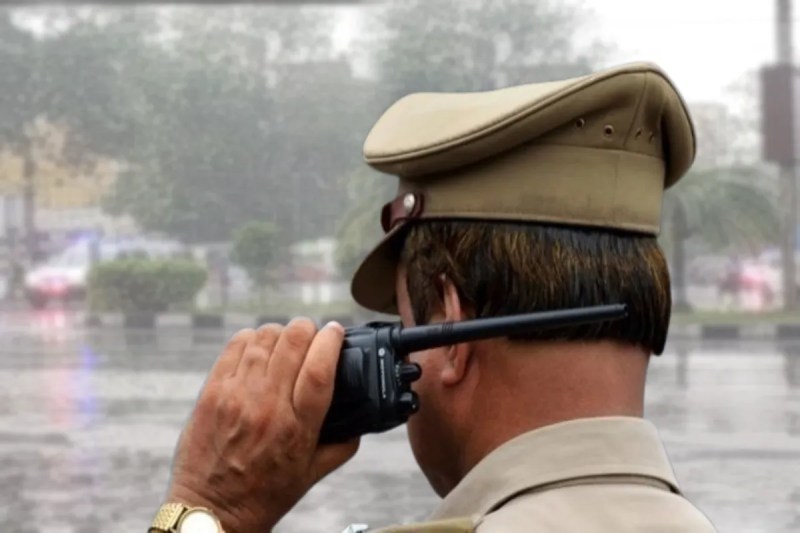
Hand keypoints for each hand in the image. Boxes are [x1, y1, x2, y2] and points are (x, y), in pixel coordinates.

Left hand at [164, 318, 359, 531]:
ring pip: (264, 338)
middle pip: (293, 342)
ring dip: (281, 333)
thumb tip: (360, 418)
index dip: (331, 341)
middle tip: (312, 334)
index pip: (320, 369)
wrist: (211, 509)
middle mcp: (267, 406)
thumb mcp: (313, 474)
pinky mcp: (212, 392)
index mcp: (298, 428)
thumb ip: (343, 444)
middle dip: (308, 329)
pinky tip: (259, 347)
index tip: (336, 331)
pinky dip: (252, 338)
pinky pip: (235, 346)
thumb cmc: (263, 494)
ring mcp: (236, 396)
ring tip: (286, 342)